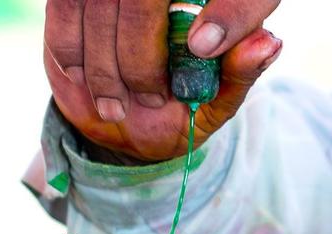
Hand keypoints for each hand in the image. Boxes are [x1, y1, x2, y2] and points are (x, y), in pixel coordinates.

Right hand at [44, 0, 281, 161]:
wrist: (126, 123)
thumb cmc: (180, 104)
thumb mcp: (217, 99)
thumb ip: (241, 73)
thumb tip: (267, 43)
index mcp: (200, 0)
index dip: (221, 13)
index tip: (199, 53)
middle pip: (142, 1)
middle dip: (141, 58)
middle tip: (153, 100)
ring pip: (99, 4)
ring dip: (105, 66)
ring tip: (116, 106)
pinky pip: (63, 9)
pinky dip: (71, 52)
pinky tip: (82, 78)